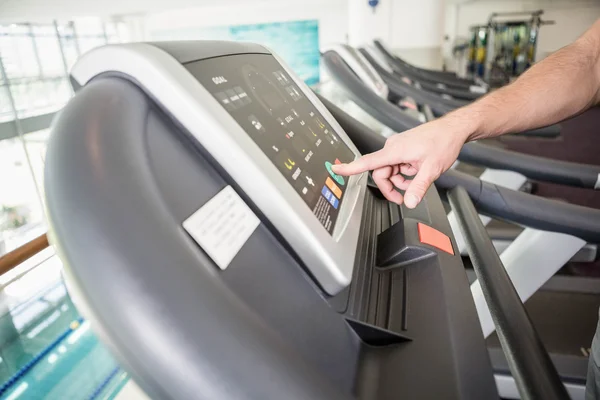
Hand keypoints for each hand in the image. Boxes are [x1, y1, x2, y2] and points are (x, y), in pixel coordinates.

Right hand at [332, 119, 468, 207]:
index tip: (336, 169)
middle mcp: (393, 147)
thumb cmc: (443, 142)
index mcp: (395, 151)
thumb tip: (409, 202)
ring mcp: (398, 147)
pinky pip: (397, 165)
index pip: (367, 162)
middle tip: (404, 197)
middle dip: (391, 186)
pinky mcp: (403, 148)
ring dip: (400, 180)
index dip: (350, 167)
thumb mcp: (432, 169)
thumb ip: (418, 187)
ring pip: (390, 170)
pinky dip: (404, 173)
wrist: (453, 129)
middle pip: (381, 173)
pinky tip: (417, 172)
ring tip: (417, 180)